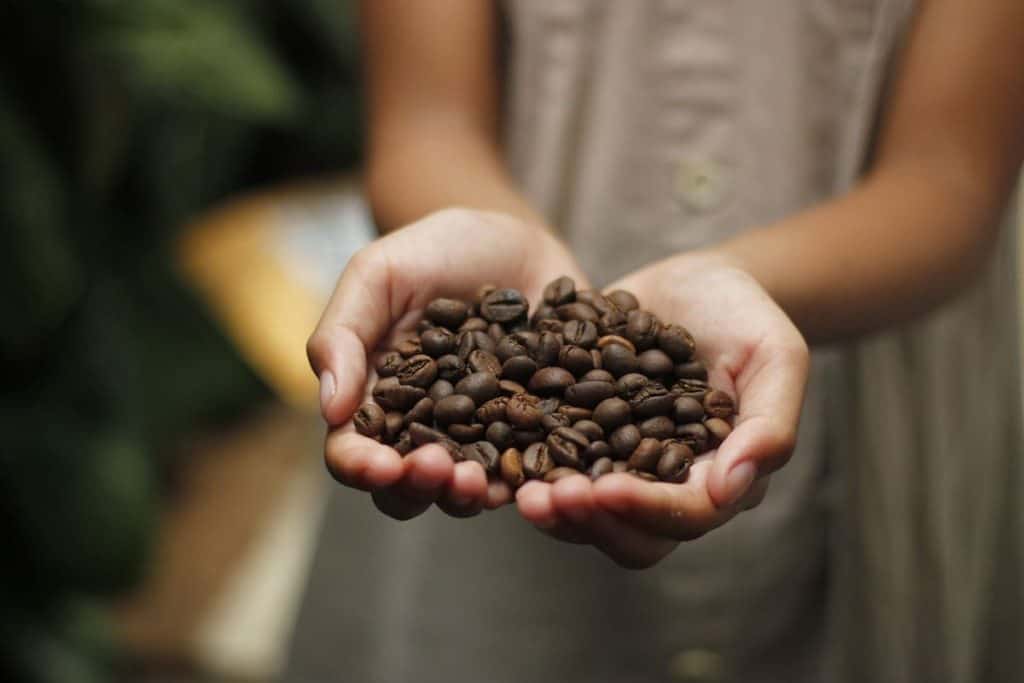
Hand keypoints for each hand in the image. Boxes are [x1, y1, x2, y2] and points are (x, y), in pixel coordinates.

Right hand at [307, 208, 589, 519]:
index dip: (360, 467)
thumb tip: (330, 410)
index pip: (354, 450)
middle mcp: (425, 430)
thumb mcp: (378, 275)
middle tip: (437, 468)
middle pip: (409, 486)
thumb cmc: (433, 252)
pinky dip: (532, 483)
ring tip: (482, 481)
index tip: (379, 465)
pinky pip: (532, 469)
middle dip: (418, 488)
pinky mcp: (534, 431)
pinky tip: (537, 480)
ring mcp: (481, 437)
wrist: (512, 238)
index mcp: (375, 401)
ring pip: (467, 490)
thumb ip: (344, 334)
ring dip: (470, 495)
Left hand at [516, 253, 808, 567]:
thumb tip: (731, 490)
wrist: (697, 282)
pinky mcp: (583, 437)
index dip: (647, 510)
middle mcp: (668, 484)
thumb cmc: (746, 315)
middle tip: (544, 498)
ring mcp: (621, 465)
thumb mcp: (775, 355)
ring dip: (552, 507)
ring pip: (587, 512)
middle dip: (588, 521)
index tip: (605, 490)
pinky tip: (496, 447)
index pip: (687, 514)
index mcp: (720, 476)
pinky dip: (527, 465)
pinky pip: (553, 465)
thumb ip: (769, 422)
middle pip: (631, 534)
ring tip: (517, 489)